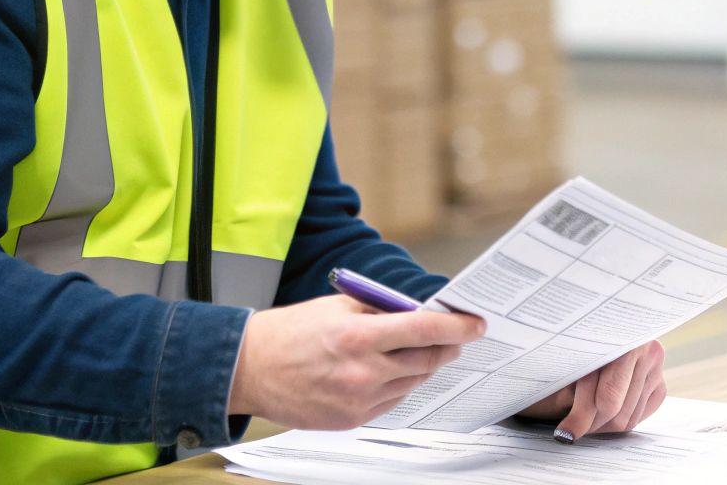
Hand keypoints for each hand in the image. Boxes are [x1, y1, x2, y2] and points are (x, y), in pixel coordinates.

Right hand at [228, 294, 483, 429]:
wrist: (250, 369)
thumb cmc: (291, 332)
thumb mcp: (338, 306)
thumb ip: (381, 309)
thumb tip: (420, 311)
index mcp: (358, 335)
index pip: (424, 330)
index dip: (457, 327)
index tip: (476, 325)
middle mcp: (363, 371)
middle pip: (427, 360)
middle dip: (445, 347)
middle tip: (455, 337)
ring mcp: (359, 400)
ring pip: (413, 382)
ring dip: (420, 366)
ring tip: (414, 351)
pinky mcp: (352, 420)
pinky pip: (392, 401)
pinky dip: (397, 384)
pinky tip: (387, 371)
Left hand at [517, 340, 666, 441]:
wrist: (602, 324)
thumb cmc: (577, 337)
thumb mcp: (572, 355)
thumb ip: (573, 383)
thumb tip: (568, 427)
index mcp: (627, 339)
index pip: (607, 398)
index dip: (581, 417)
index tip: (564, 432)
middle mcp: (648, 352)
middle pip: (617, 413)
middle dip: (590, 424)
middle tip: (568, 430)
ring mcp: (657, 370)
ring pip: (627, 420)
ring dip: (601, 425)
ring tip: (581, 420)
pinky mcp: (660, 385)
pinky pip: (637, 418)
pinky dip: (616, 420)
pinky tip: (599, 413)